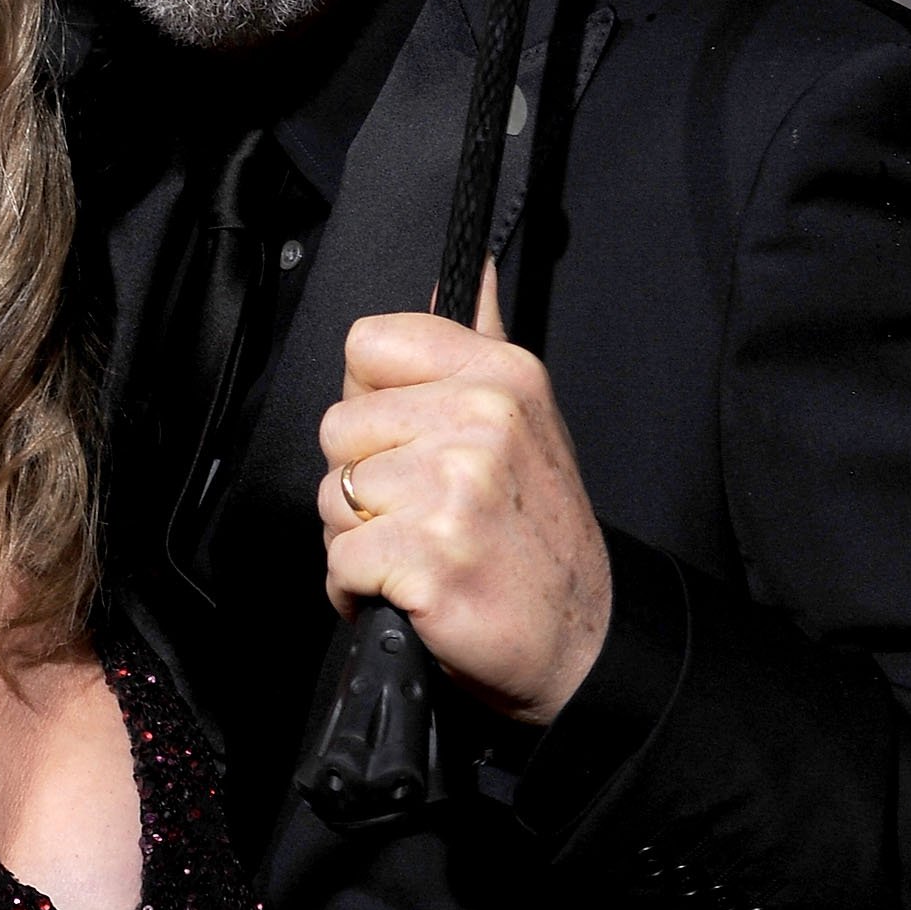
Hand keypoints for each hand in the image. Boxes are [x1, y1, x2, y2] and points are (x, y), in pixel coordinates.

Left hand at [316, 267, 610, 725]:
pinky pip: (339, 559)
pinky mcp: (430, 557)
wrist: (579, 641)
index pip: (366, 345)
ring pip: (331, 495)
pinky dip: (357, 590)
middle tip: (421, 515)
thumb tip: (467, 268)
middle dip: (361, 482)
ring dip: (359, 540)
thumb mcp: (528, 419)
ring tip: (420, 554)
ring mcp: (457, 489)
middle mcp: (484, 420)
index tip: (410, 441)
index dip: (371, 402)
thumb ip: (481, 342)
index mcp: (502, 375)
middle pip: (337, 427)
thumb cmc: (536, 536)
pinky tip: (408, 593)